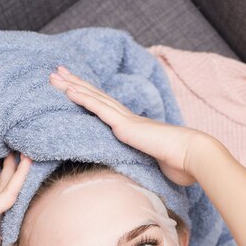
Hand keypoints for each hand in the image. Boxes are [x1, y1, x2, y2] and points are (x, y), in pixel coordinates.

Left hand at [49, 66, 210, 185]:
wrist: (191, 155)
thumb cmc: (179, 163)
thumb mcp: (157, 163)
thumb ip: (147, 162)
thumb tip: (147, 173)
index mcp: (134, 127)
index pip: (107, 108)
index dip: (90, 95)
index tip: (75, 86)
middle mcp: (128, 119)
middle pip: (96, 97)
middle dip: (76, 83)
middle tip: (58, 71)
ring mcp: (126, 120)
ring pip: (94, 98)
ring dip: (72, 85)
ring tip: (54, 75)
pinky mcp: (125, 126)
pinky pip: (99, 109)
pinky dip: (83, 98)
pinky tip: (69, 90)